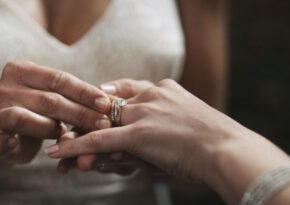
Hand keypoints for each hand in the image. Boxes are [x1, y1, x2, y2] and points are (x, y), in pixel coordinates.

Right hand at [0, 61, 111, 163]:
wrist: (11, 136)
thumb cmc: (42, 115)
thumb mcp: (58, 101)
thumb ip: (76, 99)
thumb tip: (113, 101)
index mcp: (23, 70)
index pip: (60, 79)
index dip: (85, 92)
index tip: (108, 104)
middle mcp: (5, 84)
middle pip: (49, 99)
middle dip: (80, 113)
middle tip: (105, 124)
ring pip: (28, 118)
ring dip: (57, 130)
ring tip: (82, 139)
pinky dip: (5, 143)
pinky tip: (20, 144)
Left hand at [45, 79, 239, 180]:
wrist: (230, 151)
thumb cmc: (217, 142)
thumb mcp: (192, 122)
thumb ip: (171, 119)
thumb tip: (158, 129)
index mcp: (165, 88)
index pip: (126, 89)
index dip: (107, 97)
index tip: (93, 103)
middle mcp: (151, 95)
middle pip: (109, 105)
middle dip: (87, 119)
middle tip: (67, 128)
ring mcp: (144, 113)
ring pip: (102, 123)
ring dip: (79, 136)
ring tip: (59, 147)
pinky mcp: (139, 134)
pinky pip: (100, 140)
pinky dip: (78, 146)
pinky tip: (59, 152)